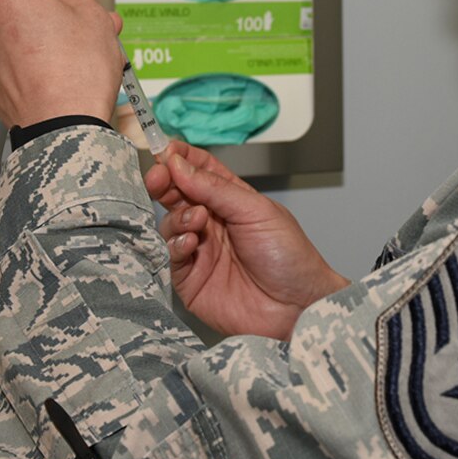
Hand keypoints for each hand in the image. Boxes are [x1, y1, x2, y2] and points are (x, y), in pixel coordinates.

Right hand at [145, 140, 347, 339]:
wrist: (297, 307)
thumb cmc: (290, 258)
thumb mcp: (256, 211)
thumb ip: (215, 188)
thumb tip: (179, 165)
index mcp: (232, 200)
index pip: (200, 171)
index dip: (181, 159)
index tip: (167, 151)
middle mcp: (213, 223)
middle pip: (178, 195)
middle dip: (166, 183)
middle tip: (160, 178)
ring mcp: (200, 251)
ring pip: (170, 224)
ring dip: (178, 216)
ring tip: (197, 220)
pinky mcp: (190, 280)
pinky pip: (171, 257)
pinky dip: (176, 244)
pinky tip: (192, 243)